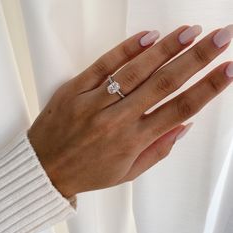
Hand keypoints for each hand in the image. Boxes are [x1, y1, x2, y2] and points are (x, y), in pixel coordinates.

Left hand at [27, 24, 232, 197]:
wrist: (45, 169)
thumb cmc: (88, 171)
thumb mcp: (127, 172)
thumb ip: (158, 150)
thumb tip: (184, 126)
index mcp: (133, 141)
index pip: (180, 109)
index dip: (208, 89)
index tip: (228, 70)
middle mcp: (117, 120)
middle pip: (164, 83)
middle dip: (196, 59)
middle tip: (219, 38)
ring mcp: (95, 102)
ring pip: (136, 70)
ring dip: (166, 49)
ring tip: (190, 33)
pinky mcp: (75, 89)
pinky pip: (104, 65)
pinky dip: (127, 49)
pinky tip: (148, 37)